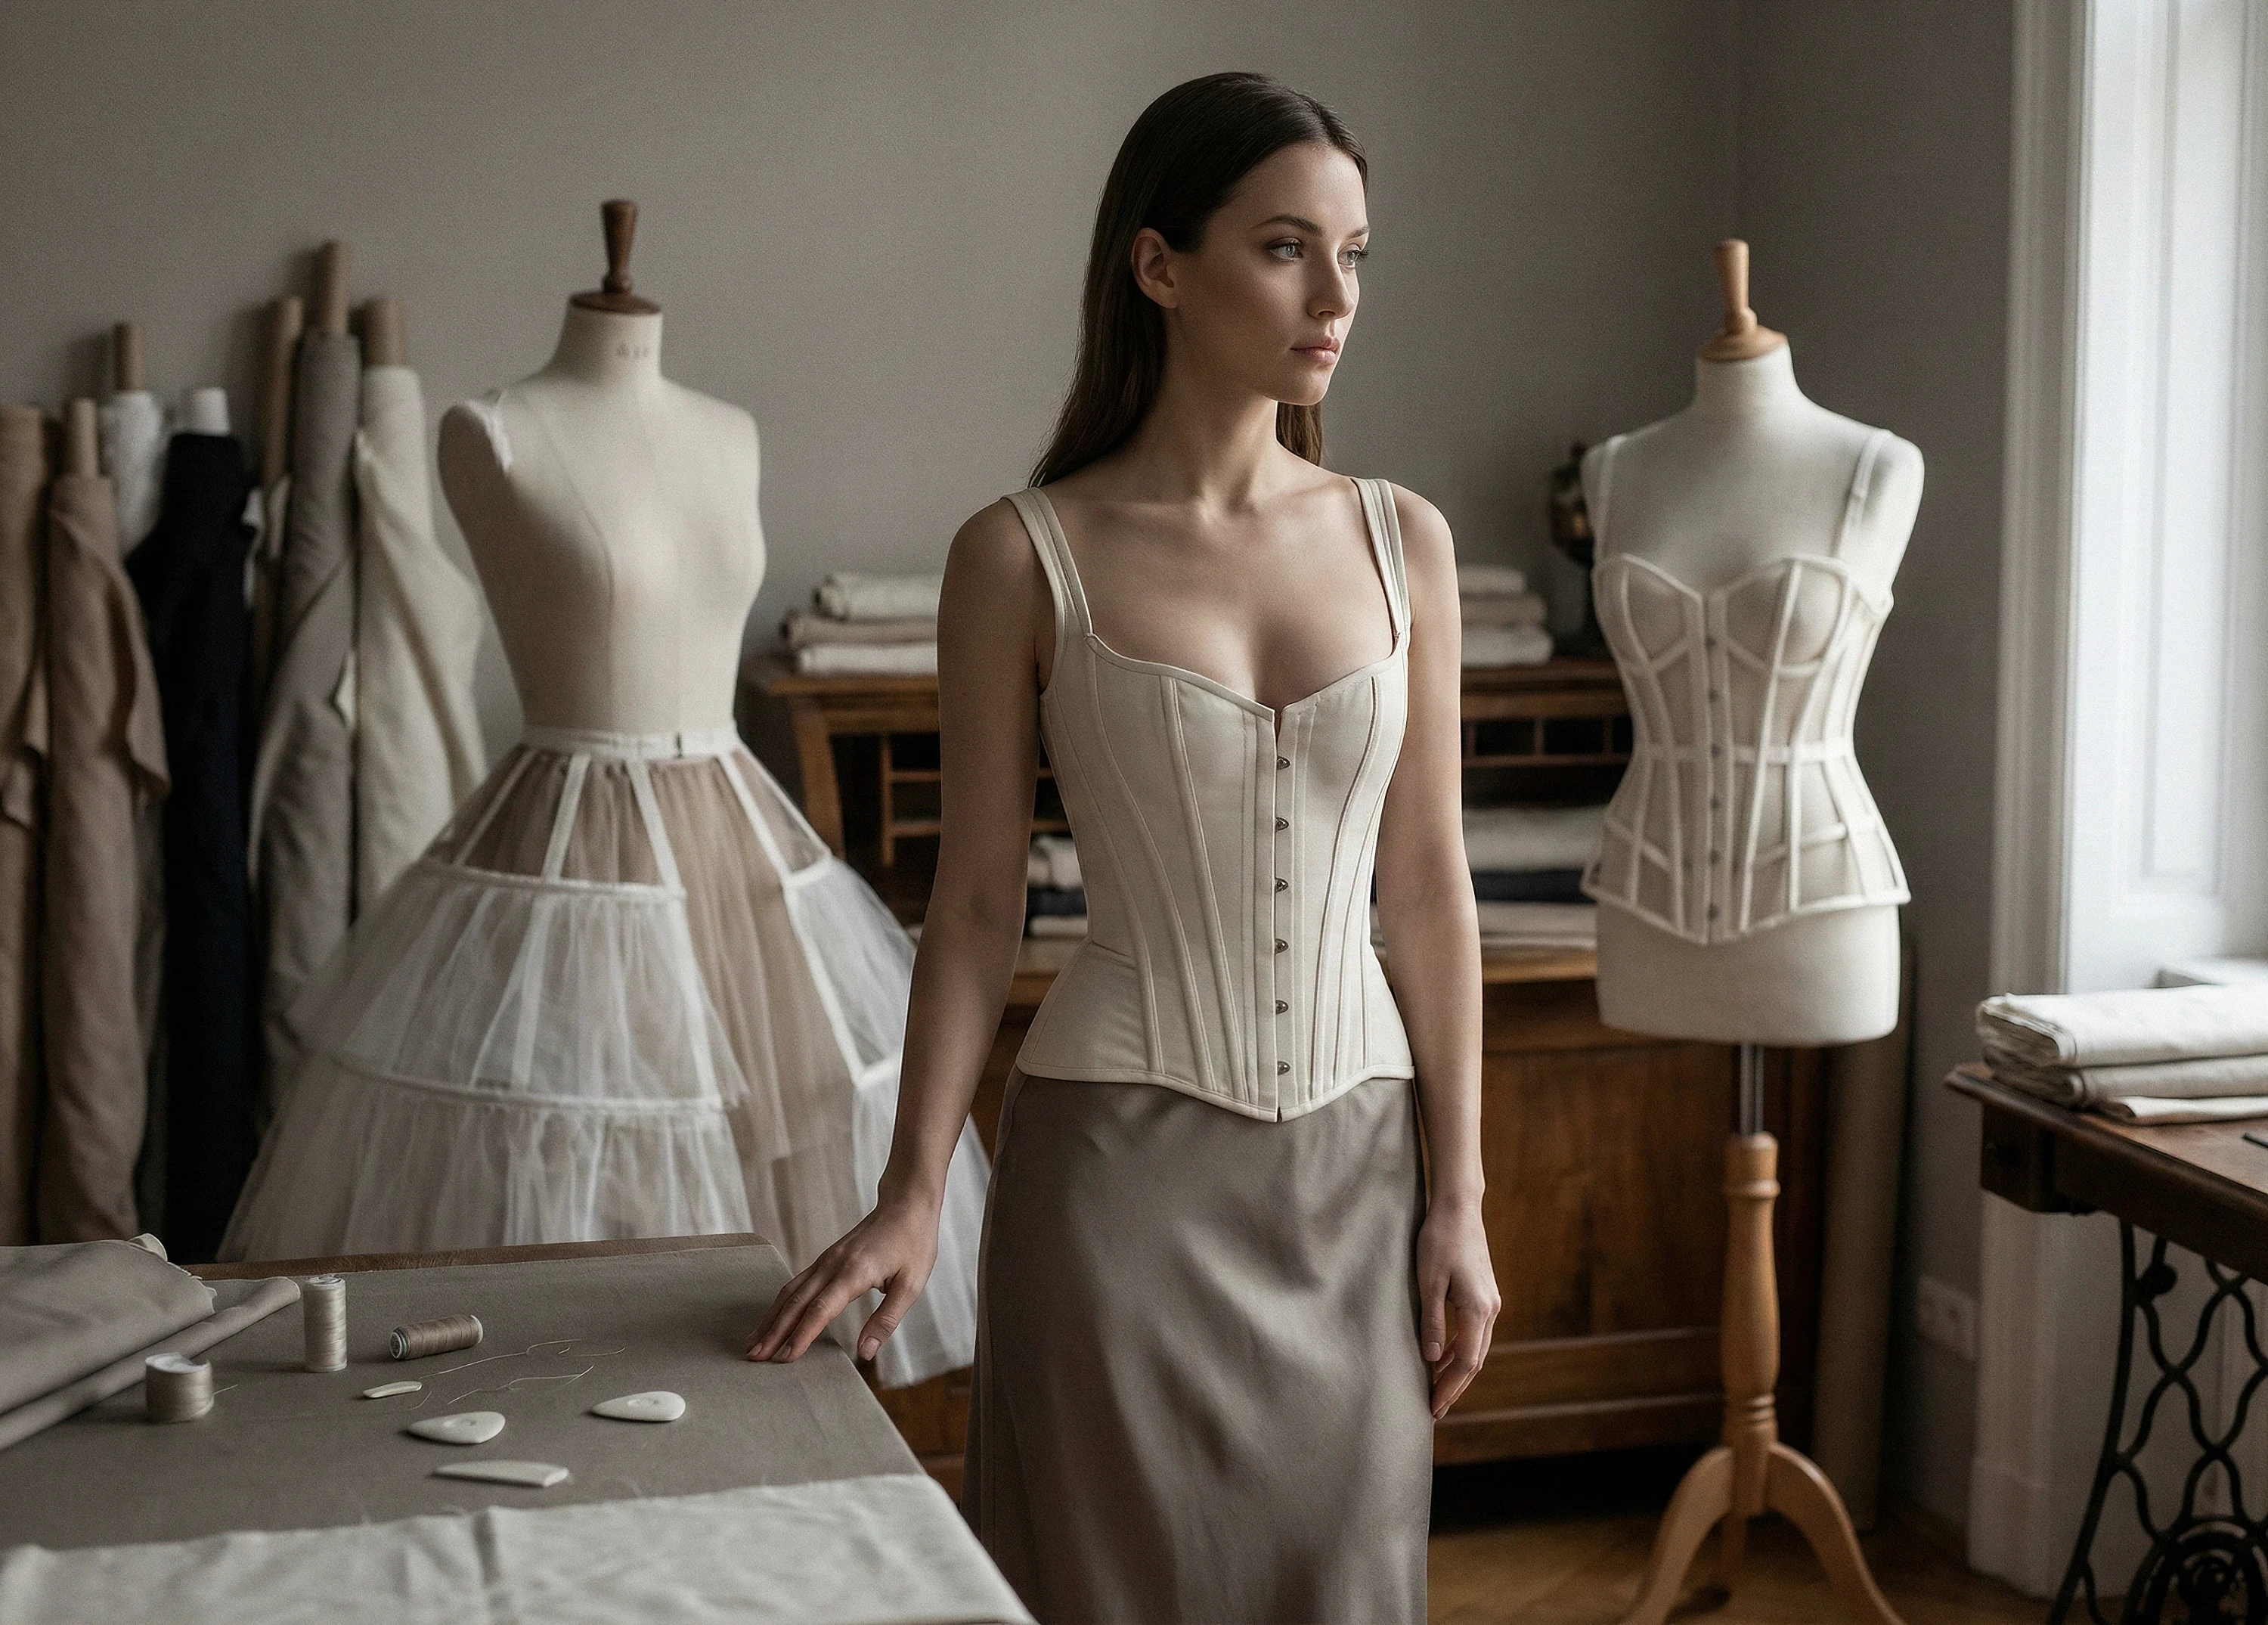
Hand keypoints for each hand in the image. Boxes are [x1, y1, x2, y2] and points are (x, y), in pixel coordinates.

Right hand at [746, 1192, 939, 1365]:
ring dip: (771, 1318)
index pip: (820, 1310)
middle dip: (774, 1332)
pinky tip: (772, 1318)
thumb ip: (886, 1320)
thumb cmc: (913, 1243)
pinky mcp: (826, 1259)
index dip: (801, 1336)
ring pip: (790, 1292)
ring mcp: (826, 1260)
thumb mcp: (911, 1285)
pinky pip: (796, 1283)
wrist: (906, 1204)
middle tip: (754, 1359)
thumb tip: (865, 1353)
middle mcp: (832, 1265)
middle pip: (796, 1302)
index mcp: (854, 1273)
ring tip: (753, 1344)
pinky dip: (780, 1304)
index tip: (784, 1359)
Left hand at [1415, 1198, 1497, 1419]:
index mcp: (1478, 1309)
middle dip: (1454, 1386)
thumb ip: (1431, 1321)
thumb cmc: (1439, 1240)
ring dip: (1458, 1370)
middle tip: (1434, 1410)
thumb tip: (1431, 1359)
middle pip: (1475, 1360)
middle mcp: (1491, 1309)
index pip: (1466, 1361)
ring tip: (1437, 1390)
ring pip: (1477, 1348)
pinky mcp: (1484, 1294)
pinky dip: (1460, 1350)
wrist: (1459, 1208)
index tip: (1433, 1407)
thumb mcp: (1428, 1281)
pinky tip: (1442, 1357)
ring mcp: (1490, 1301)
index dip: (1449, 1387)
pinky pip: (1474, 1332)